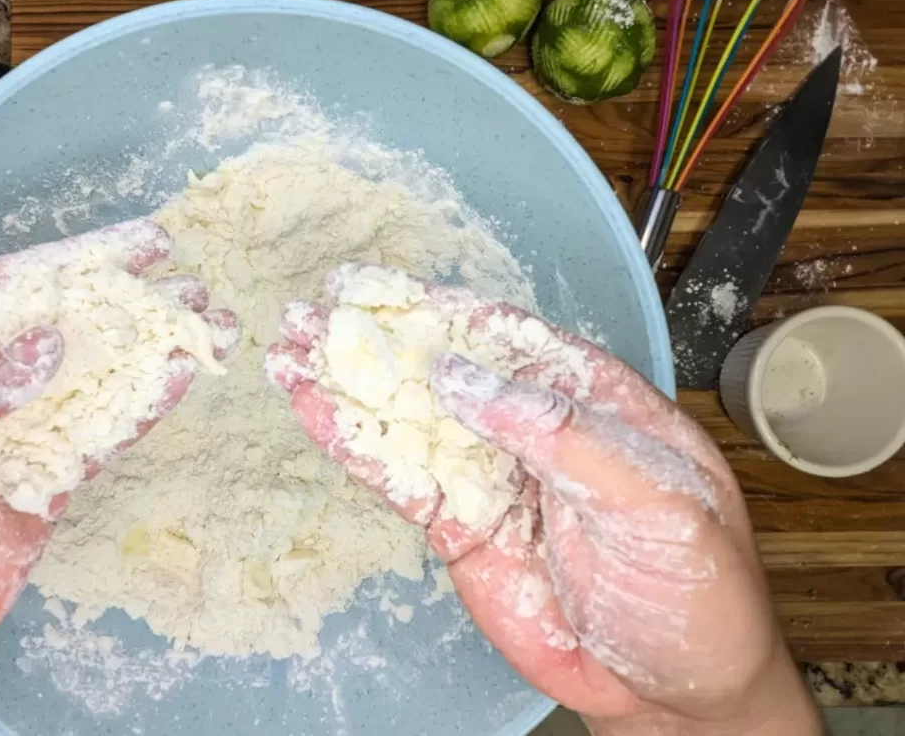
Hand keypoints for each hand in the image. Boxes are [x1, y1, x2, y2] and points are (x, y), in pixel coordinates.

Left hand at [0, 220, 238, 700]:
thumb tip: (46, 343)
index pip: (5, 289)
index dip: (78, 260)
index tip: (145, 244)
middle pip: (63, 326)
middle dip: (132, 303)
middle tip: (195, 287)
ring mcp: (17, 432)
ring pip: (93, 380)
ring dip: (153, 353)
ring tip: (214, 327)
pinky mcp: (45, 482)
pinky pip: (98, 439)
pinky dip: (140, 412)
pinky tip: (180, 381)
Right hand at [265, 264, 819, 735]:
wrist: (673, 691)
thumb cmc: (693, 588)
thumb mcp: (653, 500)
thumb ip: (563, 434)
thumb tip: (464, 377)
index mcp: (590, 398)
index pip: (508, 337)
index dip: (444, 310)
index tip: (383, 288)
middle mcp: (530, 426)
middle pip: (444, 366)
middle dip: (378, 334)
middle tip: (313, 305)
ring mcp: (490, 474)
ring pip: (409, 416)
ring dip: (348, 381)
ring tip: (287, 347)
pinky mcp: (459, 524)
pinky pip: (399, 476)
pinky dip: (352, 442)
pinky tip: (310, 409)